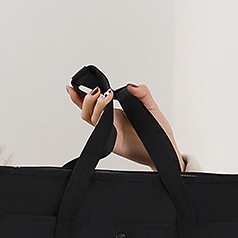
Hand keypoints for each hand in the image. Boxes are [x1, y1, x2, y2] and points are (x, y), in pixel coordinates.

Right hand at [66, 83, 184, 170]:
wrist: (165, 151)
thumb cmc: (159, 132)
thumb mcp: (152, 107)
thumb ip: (143, 94)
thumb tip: (131, 85)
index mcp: (117, 113)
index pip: (94, 103)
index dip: (80, 96)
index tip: (72, 87)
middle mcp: (111, 122)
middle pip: (87, 111)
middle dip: (86, 99)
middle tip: (97, 91)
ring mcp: (112, 132)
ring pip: (92, 119)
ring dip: (95, 106)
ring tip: (106, 97)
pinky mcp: (114, 143)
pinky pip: (101, 133)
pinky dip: (100, 123)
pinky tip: (107, 114)